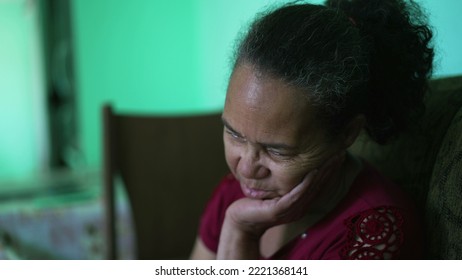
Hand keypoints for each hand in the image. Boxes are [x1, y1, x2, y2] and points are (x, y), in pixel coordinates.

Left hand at [225, 152, 345, 236]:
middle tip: (340, 151)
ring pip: (311, 189)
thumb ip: (283, 178)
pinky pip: (296, 195)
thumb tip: (289, 158)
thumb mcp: (273, 188)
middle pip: (319, 185)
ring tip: (332, 158)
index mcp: (299, 202)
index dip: (329, 169)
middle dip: (330, 168)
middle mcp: (299, 207)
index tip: (337, 152)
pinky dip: (306, 183)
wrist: (240, 221)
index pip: (318, 184)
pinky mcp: (280, 211)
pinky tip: (313, 171)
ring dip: (323, 173)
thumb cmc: (255, 202)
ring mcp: (291, 210)